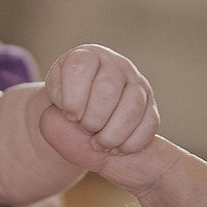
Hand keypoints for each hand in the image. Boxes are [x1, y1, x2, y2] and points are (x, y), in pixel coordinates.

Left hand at [41, 44, 159, 169]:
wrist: (88, 109)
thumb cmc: (69, 99)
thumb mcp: (55, 92)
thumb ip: (58, 96)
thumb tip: (73, 112)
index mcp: (87, 57)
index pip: (80, 69)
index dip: (73, 97)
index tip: (69, 115)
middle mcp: (116, 65)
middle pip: (107, 89)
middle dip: (92, 118)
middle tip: (85, 129)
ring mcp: (137, 84)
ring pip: (132, 108)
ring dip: (112, 134)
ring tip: (99, 144)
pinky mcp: (150, 105)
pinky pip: (149, 123)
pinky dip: (131, 142)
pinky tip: (116, 149)